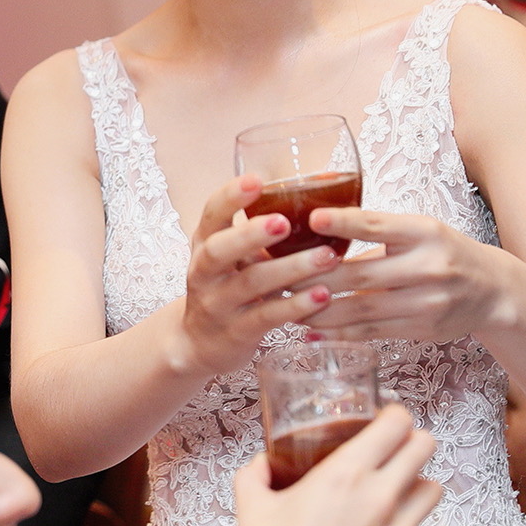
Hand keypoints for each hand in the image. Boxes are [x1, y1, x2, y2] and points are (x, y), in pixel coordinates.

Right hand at [180, 175, 342, 374]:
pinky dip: (295, 306)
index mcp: (204, 243)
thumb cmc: (226, 288)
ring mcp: (218, 304)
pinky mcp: (236, 332)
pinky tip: (323, 296)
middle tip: (284, 222)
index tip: (257, 180)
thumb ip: (257, 234)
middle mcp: (204, 272)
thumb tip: (314, 199)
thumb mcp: (230, 257)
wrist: (199, 344)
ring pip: (251, 283)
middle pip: (219, 250)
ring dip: (291, 269)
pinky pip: (266, 316)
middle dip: (251, 234)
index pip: (211, 213)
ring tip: (327, 257)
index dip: (231, 196)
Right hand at [227, 405, 439, 525]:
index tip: (384, 421)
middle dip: (411, 443)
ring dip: (415, 486)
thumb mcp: (250, 505)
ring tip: (392, 496)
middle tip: (393, 452)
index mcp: (345, 474)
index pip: (397, 424)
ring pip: (433, 491)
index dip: (393, 416)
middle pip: (426, 447)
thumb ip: (257, 472)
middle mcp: (381, 499)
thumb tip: (264, 462)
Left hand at [291, 206, 512, 343]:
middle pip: (361, 275)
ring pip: (362, 309)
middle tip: (276, 276)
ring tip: (284, 306)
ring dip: (319, 310)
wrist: (493, 291)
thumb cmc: (443, 251)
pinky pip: (372, 333)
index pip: (378, 226)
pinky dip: (339, 333)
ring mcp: (426, 303)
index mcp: (424, 232)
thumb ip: (377, 231)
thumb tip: (314, 227)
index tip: (312, 218)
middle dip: (314, 277)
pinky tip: (311, 330)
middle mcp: (427, 267)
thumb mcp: (419, 229)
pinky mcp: (421, 330)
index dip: (344, 223)